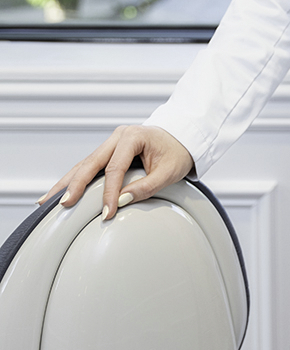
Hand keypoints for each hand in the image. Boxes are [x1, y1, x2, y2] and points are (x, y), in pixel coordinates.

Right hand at [38, 125, 194, 219]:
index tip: (106, 213)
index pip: (115, 168)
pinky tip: (60, 193)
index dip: (108, 192)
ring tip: (47, 202)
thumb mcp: (169, 172)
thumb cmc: (177, 153)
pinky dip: (75, 180)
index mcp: (133, 136)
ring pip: (84, 164)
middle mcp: (118, 136)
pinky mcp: (108, 151)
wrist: (182, 138)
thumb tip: (121, 201)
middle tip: (63, 205)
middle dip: (75, 185)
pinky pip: (89, 166)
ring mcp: (111, 143)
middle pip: (90, 163)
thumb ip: (146, 187)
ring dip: (67, 183)